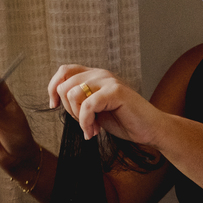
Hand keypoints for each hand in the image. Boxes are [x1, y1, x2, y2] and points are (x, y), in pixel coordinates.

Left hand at [47, 65, 165, 144]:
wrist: (149, 129)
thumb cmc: (124, 120)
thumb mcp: (95, 110)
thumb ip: (79, 101)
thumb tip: (57, 101)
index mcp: (94, 76)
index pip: (64, 71)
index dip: (53, 87)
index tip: (54, 106)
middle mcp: (100, 74)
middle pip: (64, 85)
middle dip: (68, 110)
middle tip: (84, 124)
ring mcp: (108, 81)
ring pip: (73, 94)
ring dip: (78, 118)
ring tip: (92, 129)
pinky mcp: (115, 92)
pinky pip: (88, 105)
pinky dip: (86, 122)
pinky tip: (95, 131)